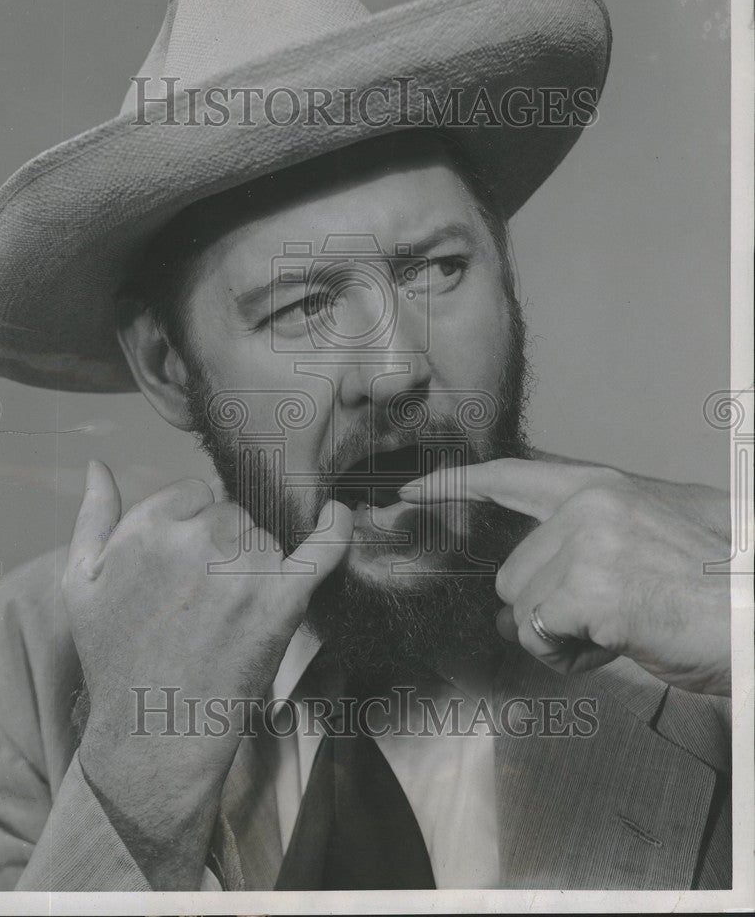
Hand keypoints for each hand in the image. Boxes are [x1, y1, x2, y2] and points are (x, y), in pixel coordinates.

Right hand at [64, 460, 351, 887]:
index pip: (194, 494)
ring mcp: (246, 569)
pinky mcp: (282, 601)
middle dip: (222, 547)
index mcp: (150, 528)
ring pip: (264, 538)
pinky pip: (321, 550)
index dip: (192, 529)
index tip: (184, 568)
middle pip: (232, 515)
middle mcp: (200, 539)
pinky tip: (339, 513)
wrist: (153, 732)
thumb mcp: (81, 583)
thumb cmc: (115, 658)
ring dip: (255, 565)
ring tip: (225, 616)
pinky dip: (336, 529)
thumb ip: (93, 517)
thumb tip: (97, 466)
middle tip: (201, 601)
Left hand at [400, 458, 730, 696]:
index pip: (507, 477)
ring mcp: (589, 542)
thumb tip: (511, 603)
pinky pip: (539, 635)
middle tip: (606, 615)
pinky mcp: (591, 587)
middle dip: (545, 608)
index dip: (453, 484)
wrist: (754, 614)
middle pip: (510, 572)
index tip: (410, 490)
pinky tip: (616, 640)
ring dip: (560, 634)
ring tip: (618, 626)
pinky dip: (569, 653)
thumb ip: (574, 551)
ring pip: (520, 607)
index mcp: (599, 488)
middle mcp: (589, 505)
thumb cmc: (709, 587)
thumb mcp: (641, 540)